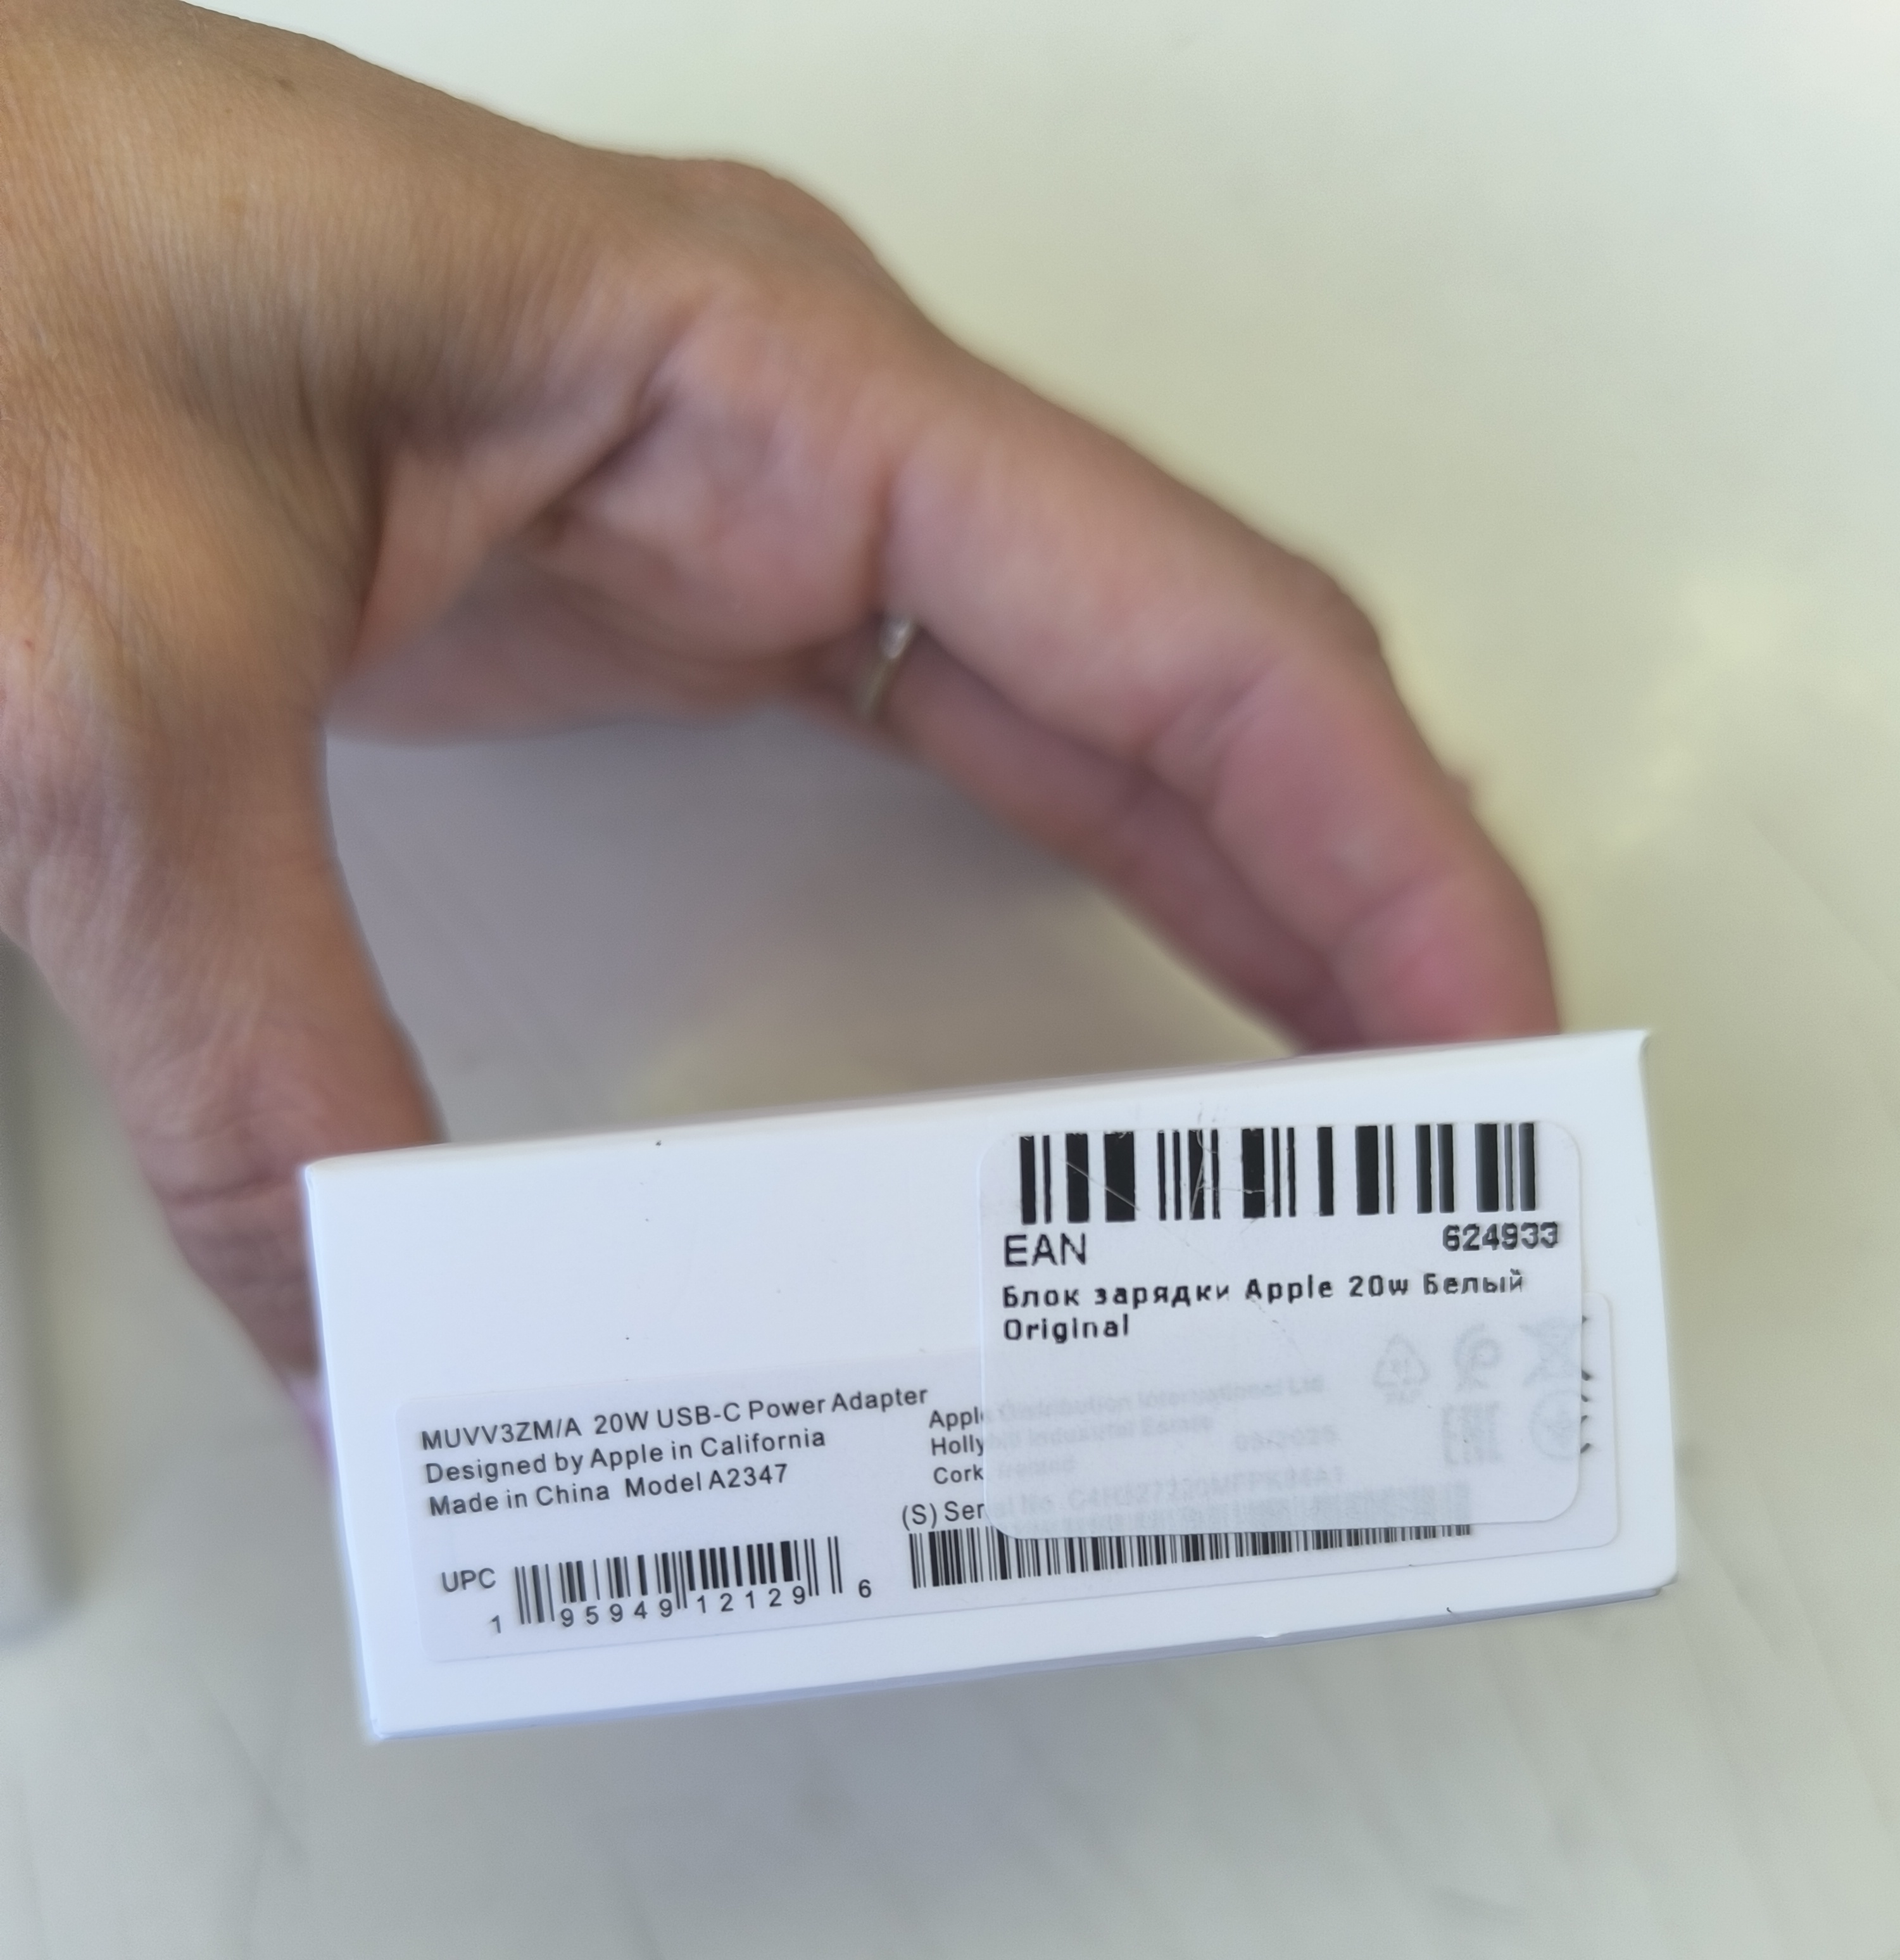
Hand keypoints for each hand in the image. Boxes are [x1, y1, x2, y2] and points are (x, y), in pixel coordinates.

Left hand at [0, 0, 1556, 1376]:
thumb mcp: (115, 712)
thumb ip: (252, 1062)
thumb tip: (359, 1358)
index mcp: (761, 384)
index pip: (1187, 631)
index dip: (1379, 853)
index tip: (1485, 1046)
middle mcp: (798, 437)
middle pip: (1186, 694)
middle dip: (1353, 917)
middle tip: (1456, 1151)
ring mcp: (740, 517)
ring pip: (1090, 732)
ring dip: (1238, 922)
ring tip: (1339, 1130)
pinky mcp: (663, 601)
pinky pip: (950, 756)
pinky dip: (1069, 897)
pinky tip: (1107, 1039)